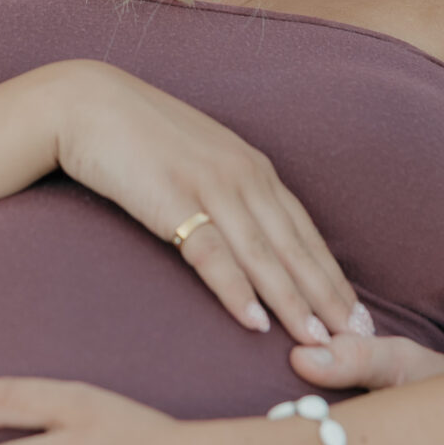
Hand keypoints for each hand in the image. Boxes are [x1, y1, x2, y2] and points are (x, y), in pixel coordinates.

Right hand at [51, 61, 368, 345]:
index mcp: (251, 165)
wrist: (85, 104)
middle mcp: (241, 174)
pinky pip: (212, 253)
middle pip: (294, 246)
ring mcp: (209, 185)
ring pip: (263, 254)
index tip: (355, 311)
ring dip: (293, 301)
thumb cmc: (137, 135)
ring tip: (319, 340)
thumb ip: (226, 188)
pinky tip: (255, 321)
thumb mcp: (197, 158)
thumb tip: (246, 229)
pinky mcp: (172, 200)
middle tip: (358, 336)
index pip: (303, 229)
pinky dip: (236, 290)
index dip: (331, 273)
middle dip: (328, 295)